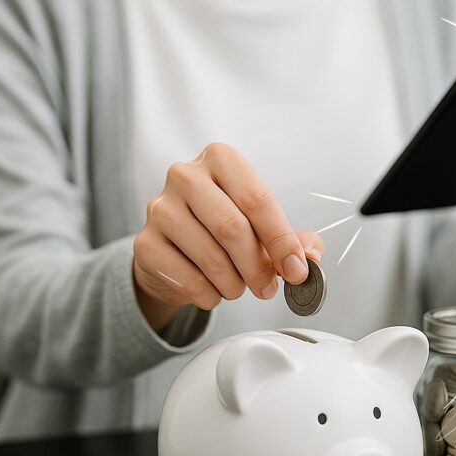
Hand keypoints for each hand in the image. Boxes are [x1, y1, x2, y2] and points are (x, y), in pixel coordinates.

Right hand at [132, 143, 323, 331]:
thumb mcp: (261, 227)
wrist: (174, 249)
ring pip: (211, 258)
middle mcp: (185, 175)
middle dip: (258, 268)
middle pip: (232, 228)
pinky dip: (210, 295)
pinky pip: (188, 280)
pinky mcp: (145, 243)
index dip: (282, 242)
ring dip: (234, 284)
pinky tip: (212, 290)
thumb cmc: (222, 230)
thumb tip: (310, 256)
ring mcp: (160, 208)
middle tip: (267, 288)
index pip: (258, 201)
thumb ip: (291, 240)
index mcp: (221, 160)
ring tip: (238, 286)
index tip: (297, 270)